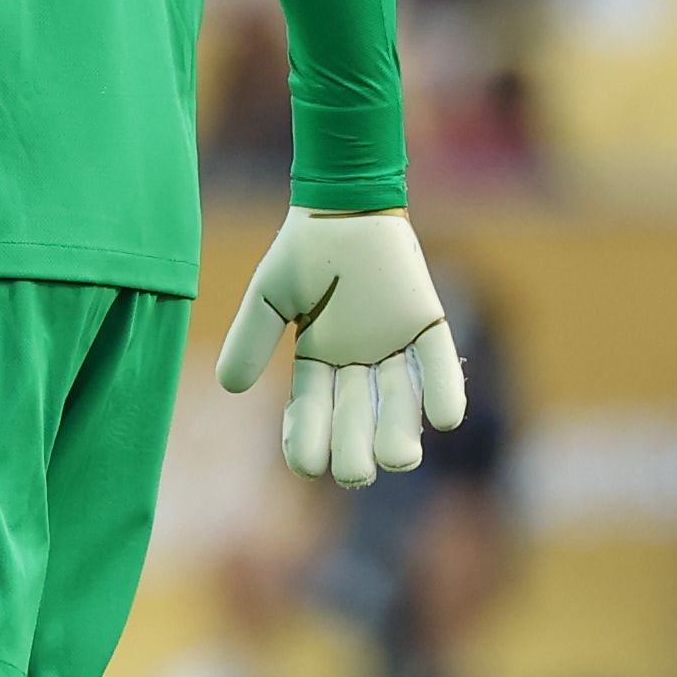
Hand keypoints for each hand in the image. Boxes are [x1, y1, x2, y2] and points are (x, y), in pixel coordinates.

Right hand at [213, 207, 466, 485]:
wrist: (344, 204)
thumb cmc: (303, 248)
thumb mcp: (268, 296)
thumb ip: (250, 338)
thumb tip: (230, 388)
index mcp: (318, 360)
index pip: (312, 410)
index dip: (309, 437)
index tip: (306, 465)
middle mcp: (359, 362)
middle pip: (357, 416)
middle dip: (355, 447)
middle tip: (355, 473)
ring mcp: (395, 345)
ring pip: (400, 400)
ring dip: (401, 430)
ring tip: (400, 460)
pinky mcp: (427, 323)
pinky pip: (438, 363)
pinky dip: (445, 390)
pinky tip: (446, 420)